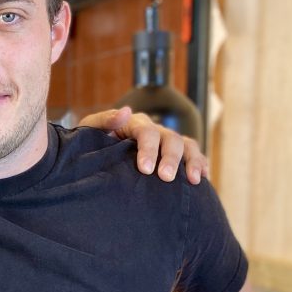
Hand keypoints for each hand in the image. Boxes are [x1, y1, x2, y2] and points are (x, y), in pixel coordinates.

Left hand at [78, 106, 207, 183]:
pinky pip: (194, 155)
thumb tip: (125, 111)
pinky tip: (202, 178)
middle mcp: (154, 130)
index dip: (148, 149)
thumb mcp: (89, 130)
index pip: (146, 132)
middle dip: (170, 158)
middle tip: (166, 178)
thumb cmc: (91, 144)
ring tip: (193, 180)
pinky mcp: (174, 154)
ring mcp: (166, 141)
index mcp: (134, 123)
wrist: (94, 156)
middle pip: (170, 138)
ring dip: (192, 161)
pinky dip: (200, 165)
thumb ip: (104, 120)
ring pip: (187, 145)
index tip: (145, 169)